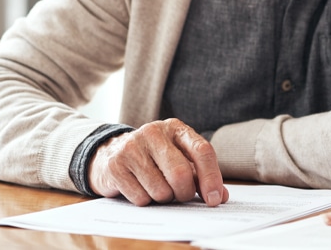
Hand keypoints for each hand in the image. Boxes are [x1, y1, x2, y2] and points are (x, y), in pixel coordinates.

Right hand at [88, 118, 228, 206]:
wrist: (110, 154)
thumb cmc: (153, 159)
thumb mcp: (179, 159)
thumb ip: (200, 176)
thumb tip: (220, 196)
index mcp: (176, 129)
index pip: (202, 151)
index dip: (211, 178)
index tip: (214, 200)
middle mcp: (154, 132)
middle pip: (181, 174)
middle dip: (184, 193)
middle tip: (181, 196)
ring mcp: (132, 147)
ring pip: (160, 190)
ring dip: (163, 199)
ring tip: (157, 189)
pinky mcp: (116, 165)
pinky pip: (141, 198)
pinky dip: (145, 201)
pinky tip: (139, 189)